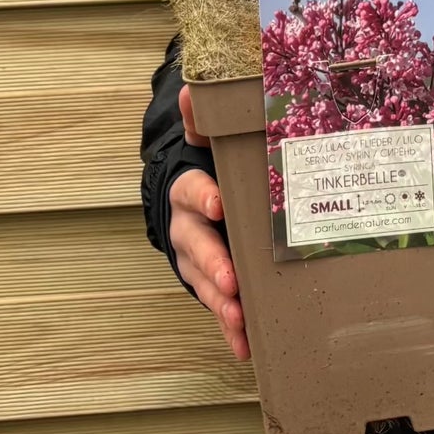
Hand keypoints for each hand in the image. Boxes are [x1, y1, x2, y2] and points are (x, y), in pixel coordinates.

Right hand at [168, 84, 249, 360]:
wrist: (194, 206)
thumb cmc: (213, 175)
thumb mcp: (207, 147)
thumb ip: (203, 123)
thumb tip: (194, 88)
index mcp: (190, 191)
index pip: (192, 190)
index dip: (204, 198)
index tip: (220, 205)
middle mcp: (188, 229)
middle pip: (197, 246)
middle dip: (213, 263)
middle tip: (232, 279)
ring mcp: (197, 262)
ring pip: (204, 283)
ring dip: (221, 302)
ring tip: (239, 316)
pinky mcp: (211, 287)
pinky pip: (219, 310)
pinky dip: (230, 329)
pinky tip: (245, 345)